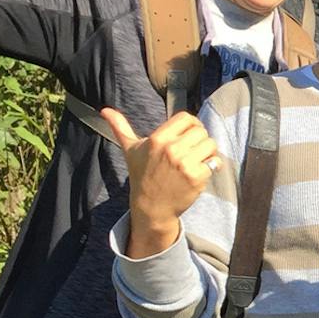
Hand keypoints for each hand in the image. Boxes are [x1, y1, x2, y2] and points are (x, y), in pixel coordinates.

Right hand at [99, 108, 219, 255]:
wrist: (151, 206)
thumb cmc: (142, 175)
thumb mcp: (130, 150)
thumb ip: (120, 128)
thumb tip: (104, 111)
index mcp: (157, 139)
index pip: (186, 118)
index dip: (191, 124)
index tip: (189, 134)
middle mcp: (171, 149)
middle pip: (201, 131)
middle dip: (200, 139)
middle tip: (193, 150)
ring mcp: (184, 163)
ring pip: (210, 144)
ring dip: (208, 152)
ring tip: (197, 160)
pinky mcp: (196, 177)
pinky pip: (214, 162)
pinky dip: (211, 167)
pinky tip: (199, 173)